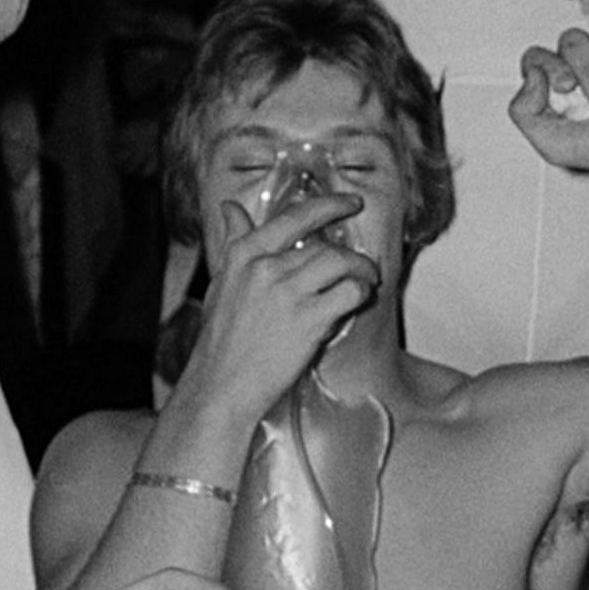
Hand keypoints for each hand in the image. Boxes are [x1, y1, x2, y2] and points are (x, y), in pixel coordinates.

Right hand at [177, 198, 381, 420]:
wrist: (220, 385)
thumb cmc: (220, 340)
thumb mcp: (220, 282)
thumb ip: (233, 243)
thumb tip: (231, 208)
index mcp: (244, 255)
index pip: (293, 217)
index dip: (329, 205)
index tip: (350, 203)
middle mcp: (266, 267)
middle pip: (325, 246)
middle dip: (351, 256)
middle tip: (363, 267)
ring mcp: (289, 292)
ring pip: (343, 262)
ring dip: (363, 271)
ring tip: (367, 282)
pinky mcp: (309, 319)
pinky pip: (351, 292)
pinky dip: (361, 294)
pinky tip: (358, 302)